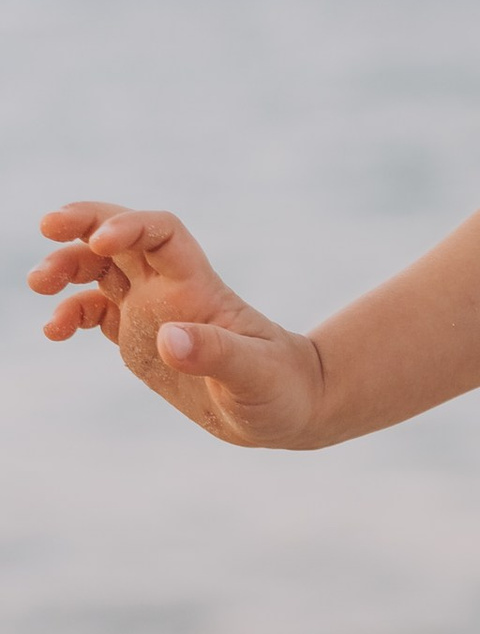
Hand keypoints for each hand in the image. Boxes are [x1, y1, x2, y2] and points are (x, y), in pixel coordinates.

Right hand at [28, 202, 325, 446]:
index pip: (161, 233)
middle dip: (83, 224)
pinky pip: (95, 312)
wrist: (287, 409)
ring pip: (100, 269)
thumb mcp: (256, 376)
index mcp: (198, 287)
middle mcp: (170, 290)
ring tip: (39, 286)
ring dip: (67, 267)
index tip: (100, 241)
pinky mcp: (138, 338)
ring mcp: (151, 311)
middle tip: (47, 227)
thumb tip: (168, 340)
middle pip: (120, 236)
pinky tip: (54, 331)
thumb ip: (216, 356)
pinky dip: (70, 313)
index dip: (130, 225)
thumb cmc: (281, 389)